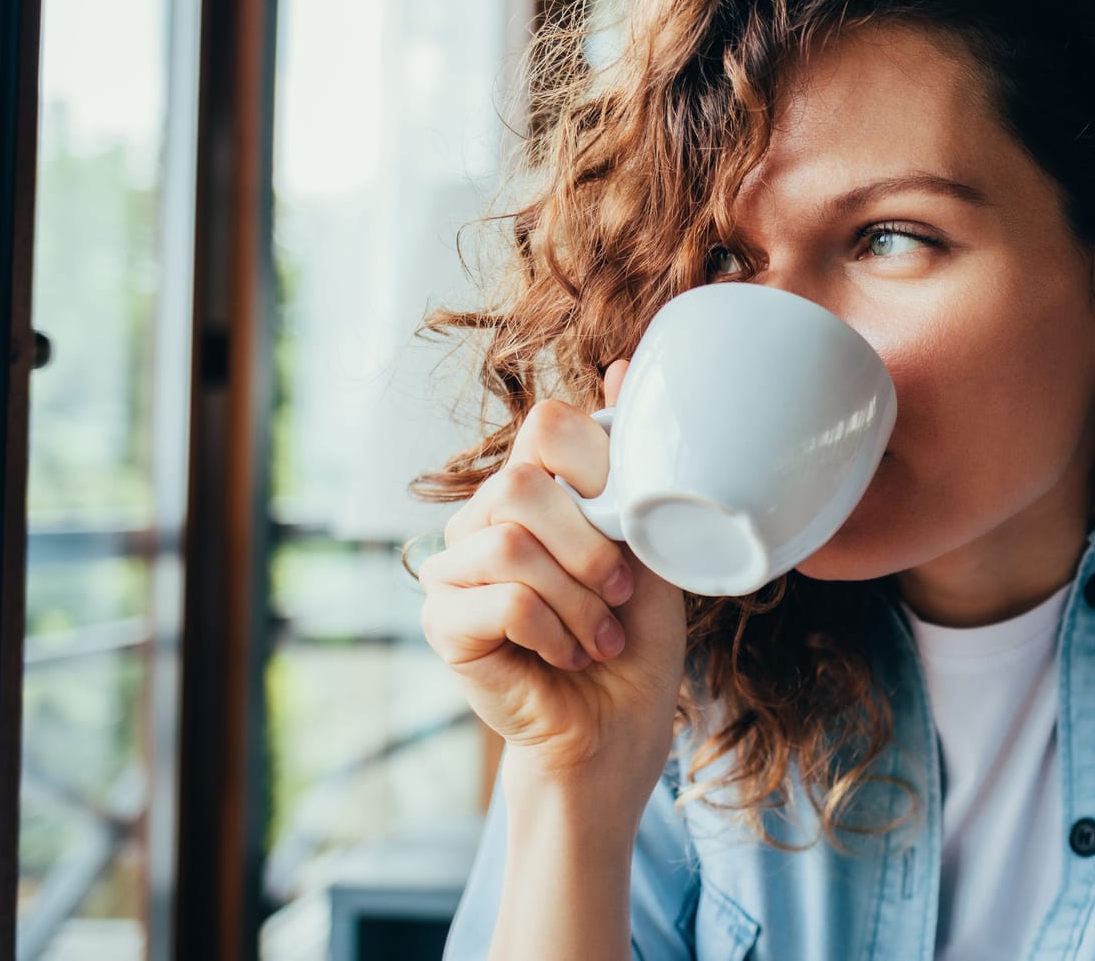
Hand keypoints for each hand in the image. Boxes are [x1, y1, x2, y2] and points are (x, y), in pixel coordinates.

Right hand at [418, 359, 687, 787]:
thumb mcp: (652, 541)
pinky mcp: (442, 621)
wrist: (618, 729)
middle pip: (523, 482)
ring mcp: (453, 568)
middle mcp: (484, 517)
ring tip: (599, 636)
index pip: (547, 426)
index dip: (599, 468)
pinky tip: (568, 656)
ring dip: (576, 599)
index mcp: (534, 489)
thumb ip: (633, 465)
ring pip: (510, 542)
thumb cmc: (637, 639)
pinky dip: (552, 630)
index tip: (629, 526)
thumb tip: (624, 365)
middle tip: (620, 596)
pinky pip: (498, 597)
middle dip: (591, 546)